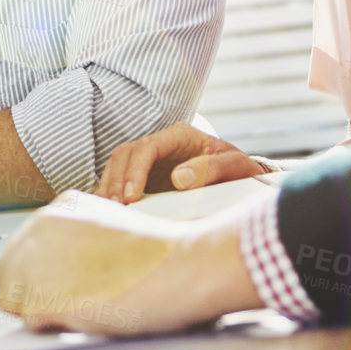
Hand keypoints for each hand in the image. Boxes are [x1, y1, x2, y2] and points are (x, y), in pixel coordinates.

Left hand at [0, 190, 261, 335]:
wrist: (183, 264)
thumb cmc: (158, 258)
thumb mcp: (108, 234)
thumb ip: (75, 246)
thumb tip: (48, 273)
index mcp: (58, 208)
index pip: (20, 250)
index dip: (38, 276)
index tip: (64, 285)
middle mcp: (40, 225)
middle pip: (7, 272)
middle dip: (32, 292)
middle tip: (76, 300)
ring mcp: (39, 257)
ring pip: (12, 298)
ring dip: (42, 309)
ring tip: (85, 304)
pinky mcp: (45, 290)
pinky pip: (29, 320)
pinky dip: (52, 325)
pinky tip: (85, 313)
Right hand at [94, 122, 263, 202]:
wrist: (241, 178)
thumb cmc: (239, 170)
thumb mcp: (235, 166)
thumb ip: (211, 169)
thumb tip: (179, 178)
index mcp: (180, 136)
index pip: (147, 147)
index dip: (135, 170)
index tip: (132, 196)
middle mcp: (160, 145)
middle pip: (125, 154)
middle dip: (116, 180)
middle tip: (117, 208)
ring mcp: (151, 161)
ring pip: (117, 166)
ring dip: (109, 188)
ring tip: (109, 213)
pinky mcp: (146, 178)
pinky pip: (121, 181)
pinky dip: (110, 194)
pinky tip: (109, 212)